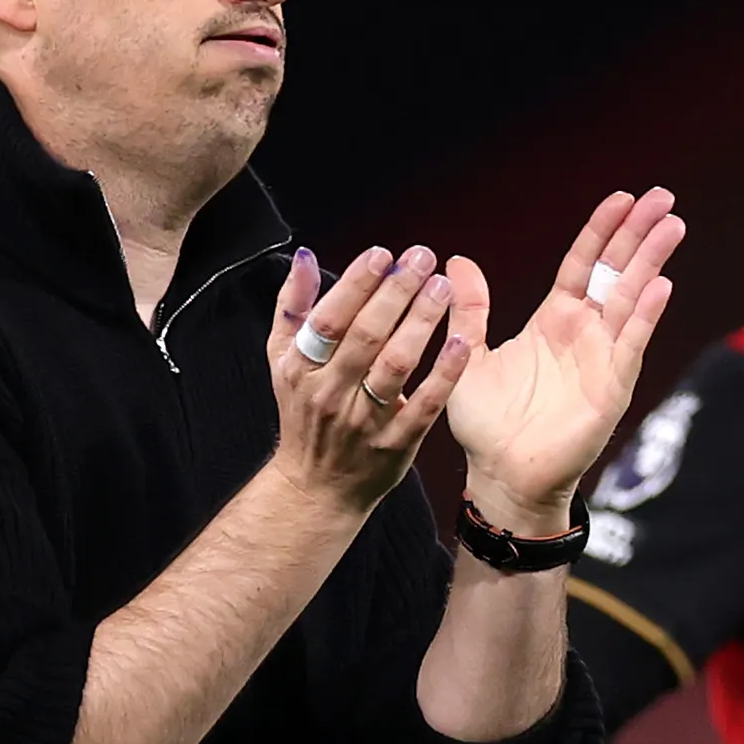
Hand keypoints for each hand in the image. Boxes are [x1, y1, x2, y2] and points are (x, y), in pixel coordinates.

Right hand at [266, 244, 471, 516]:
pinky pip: (423, 405)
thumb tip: (303, 258)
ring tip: (443, 287)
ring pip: (396, 364)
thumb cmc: (303, 414)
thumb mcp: (282, 361)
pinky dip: (443, 373)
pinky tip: (461, 343)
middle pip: (366, 335)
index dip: (357, 283)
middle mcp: (329, 393)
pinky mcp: (396, 444)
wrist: (316, 488)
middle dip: (397, 292)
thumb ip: (292, 308)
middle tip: (423, 257)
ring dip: (421, 322)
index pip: (330, 318)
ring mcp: (363, 421)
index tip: (384, 255)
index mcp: (301, 368)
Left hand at [443, 190, 684, 531]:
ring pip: (632, 299)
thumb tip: (458, 260)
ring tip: (672, 225)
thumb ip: (471, 309)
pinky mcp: (611, 387)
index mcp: (554, 320)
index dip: (602, 231)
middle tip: (664, 197)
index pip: (584, 264)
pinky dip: (646, 315)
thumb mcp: (471, 355)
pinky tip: (662, 286)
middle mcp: (584, 333)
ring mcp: (603, 358)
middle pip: (617, 272)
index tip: (622, 198)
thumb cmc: (487, 423)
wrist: (502, 475)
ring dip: (652, 262)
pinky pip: (630, 345)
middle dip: (639, 234)